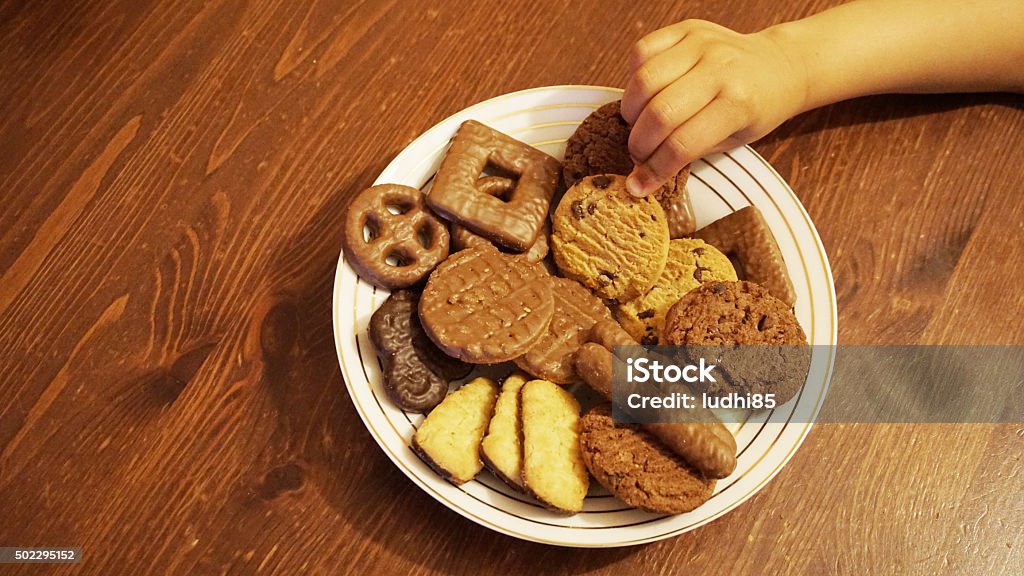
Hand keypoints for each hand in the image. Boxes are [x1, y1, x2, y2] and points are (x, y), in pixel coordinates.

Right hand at [622, 20, 808, 196]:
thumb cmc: (758, 106)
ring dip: (631, 111)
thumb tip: (644, 174)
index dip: (654, 169)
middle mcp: (719, 70)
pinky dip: (634, 77)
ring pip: (644, 81)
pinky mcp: (687, 29)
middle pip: (659, 113)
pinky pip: (643, 51)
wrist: (779, 66)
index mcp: (737, 104)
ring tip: (637, 124)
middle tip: (637, 154)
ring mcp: (702, 45)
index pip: (682, 144)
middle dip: (639, 144)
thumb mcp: (734, 140)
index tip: (638, 184)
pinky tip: (644, 93)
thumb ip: (689, 152)